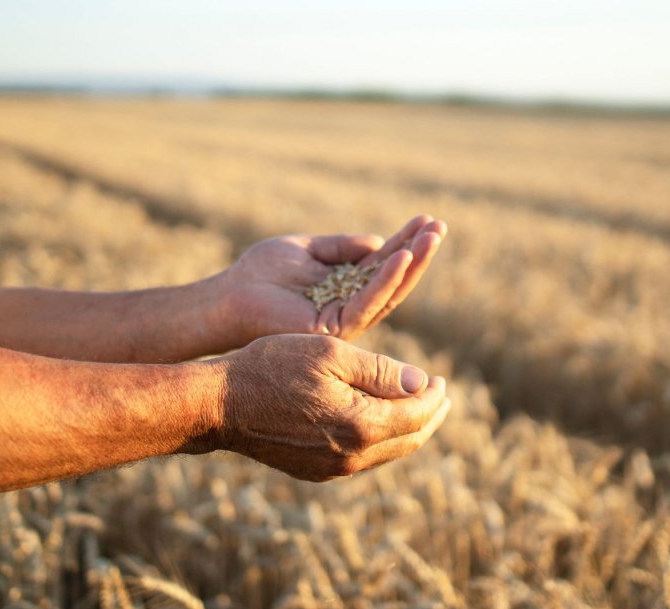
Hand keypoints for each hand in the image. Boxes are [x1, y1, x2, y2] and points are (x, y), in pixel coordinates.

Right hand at [201, 334, 450, 481]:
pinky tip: (378, 421)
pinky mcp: (315, 471)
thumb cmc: (272, 367)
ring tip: (416, 407)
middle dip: (430, 416)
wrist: (220, 405)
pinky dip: (380, 439)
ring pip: (387, 453)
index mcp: (361, 426)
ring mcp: (332, 469)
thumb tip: (422, 384)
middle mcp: (352, 457)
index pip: (417, 414)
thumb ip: (381, 371)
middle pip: (409, 440)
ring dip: (407, 429)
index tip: (441, 378)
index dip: (434, 396)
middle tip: (441, 396)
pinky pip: (363, 459)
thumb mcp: (331, 354)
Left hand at [223, 215, 446, 342]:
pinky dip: (385, 280)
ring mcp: (345, 320)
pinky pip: (367, 302)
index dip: (406, 242)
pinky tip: (400, 257)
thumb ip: (341, 246)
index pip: (384, 263)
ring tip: (430, 238)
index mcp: (346, 286)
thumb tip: (379, 241)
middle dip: (418, 253)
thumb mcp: (307, 248)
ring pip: (388, 292)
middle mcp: (350, 305)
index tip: (427, 220)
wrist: (229, 296)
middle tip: (440, 227)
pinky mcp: (334, 327)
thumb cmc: (261, 272)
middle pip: (394, 280)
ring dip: (411, 264)